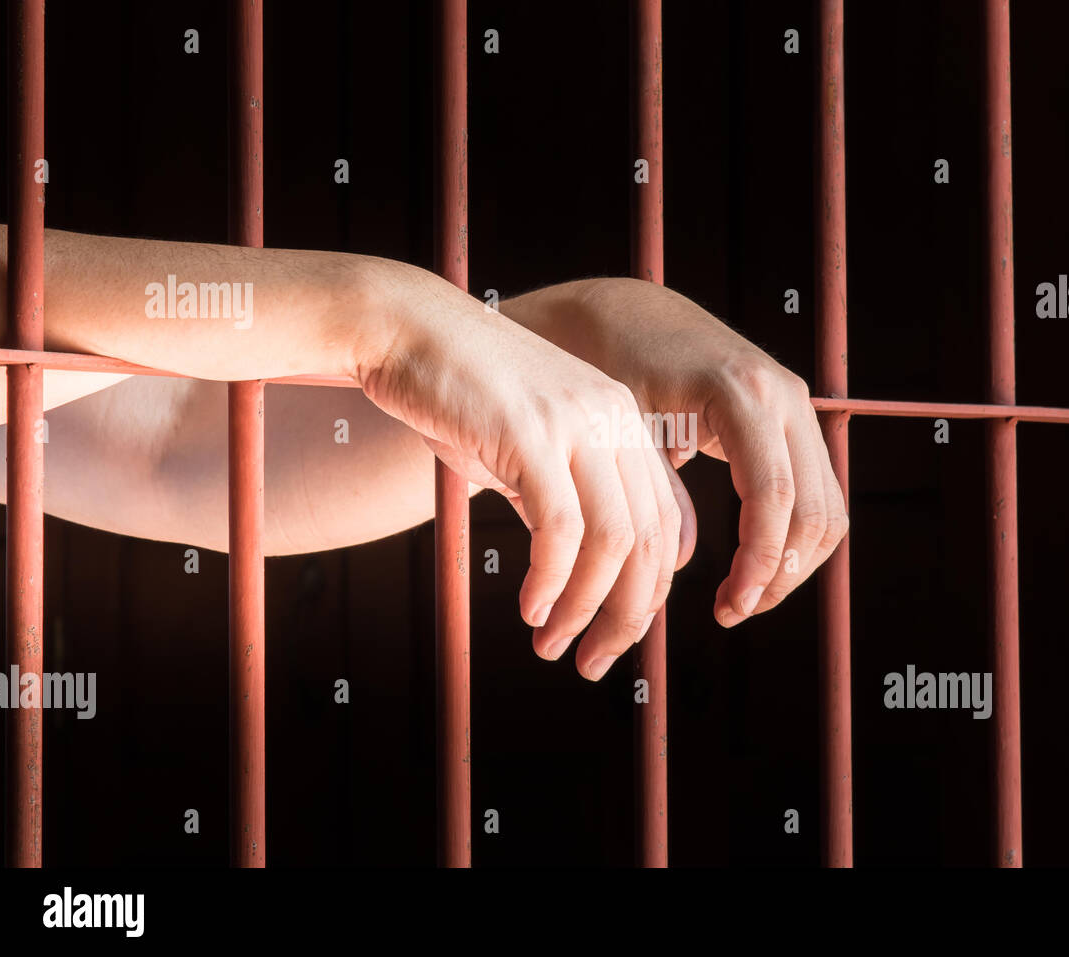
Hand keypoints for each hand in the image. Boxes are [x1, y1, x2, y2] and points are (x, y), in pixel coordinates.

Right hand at [357, 263, 694, 679]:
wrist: (406, 328)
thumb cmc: (459, 393)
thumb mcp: (528, 448)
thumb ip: (564, 499)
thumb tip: (584, 574)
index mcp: (623, 421)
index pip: (663, 525)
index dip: (647, 593)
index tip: (615, 636)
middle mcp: (613, 419)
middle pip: (649, 542)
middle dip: (626, 616)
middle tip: (591, 662)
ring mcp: (577, 423)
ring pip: (613, 542)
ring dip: (586, 609)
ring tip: (552, 645)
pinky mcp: (532, 434)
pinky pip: (561, 530)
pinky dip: (551, 583)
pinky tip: (530, 609)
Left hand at [503, 277, 847, 627]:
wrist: (624, 314)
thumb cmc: (610, 365)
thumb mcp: (625, 425)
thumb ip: (659, 489)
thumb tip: (686, 559)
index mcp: (744, 392)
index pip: (775, 497)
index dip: (759, 562)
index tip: (729, 608)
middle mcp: (785, 395)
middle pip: (814, 510)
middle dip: (780, 573)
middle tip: (733, 611)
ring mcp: (795, 406)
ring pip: (826, 508)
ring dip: (793, 563)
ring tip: (741, 598)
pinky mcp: (791, 422)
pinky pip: (814, 493)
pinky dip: (793, 538)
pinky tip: (751, 567)